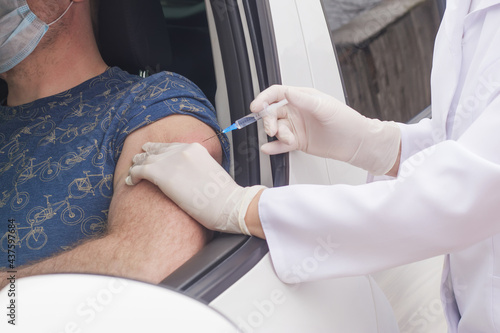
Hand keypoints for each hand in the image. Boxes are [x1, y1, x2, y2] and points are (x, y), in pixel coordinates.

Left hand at [125, 142, 265, 234]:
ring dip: (137, 164)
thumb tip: (195, 179)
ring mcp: (170, 160)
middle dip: (146, 154)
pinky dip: (132, 175)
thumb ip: (200, 170)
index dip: (160, 150)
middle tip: (138, 159)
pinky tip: (130, 181)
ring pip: (145, 158)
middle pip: (157, 150)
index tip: (154, 153)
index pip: (172, 146)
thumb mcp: (213, 174)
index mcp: (196, 149)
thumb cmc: (224, 197)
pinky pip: (139, 170)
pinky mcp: (160, 173)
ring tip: (131, 170)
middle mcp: (182, 150)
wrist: (227, 204)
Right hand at [250, 85, 400, 174]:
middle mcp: (296, 111)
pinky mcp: (298, 142)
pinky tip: (268, 149)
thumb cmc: (345, 121)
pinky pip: (281, 145)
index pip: (277, 94)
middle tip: (273, 130)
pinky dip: (273, 147)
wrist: (356, 143)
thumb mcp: (324, 107)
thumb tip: (287, 93)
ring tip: (288, 141)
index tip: (256, 107)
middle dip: (269, 122)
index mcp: (302, 97)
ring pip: (277, 130)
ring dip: (278, 136)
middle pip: (272, 114)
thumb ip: (304, 100)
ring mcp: (296, 127)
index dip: (264, 99)